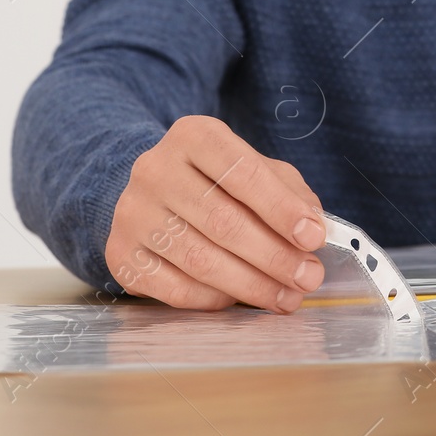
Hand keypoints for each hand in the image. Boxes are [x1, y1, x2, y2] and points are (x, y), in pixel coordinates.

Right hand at [105, 115, 326, 311]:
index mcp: (194, 136)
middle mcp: (155, 169)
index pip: (242, 171)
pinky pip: (175, 289)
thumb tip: (315, 230)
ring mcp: (132, 212)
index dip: (281, 208)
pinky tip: (240, 299)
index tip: (314, 237)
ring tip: (287, 296)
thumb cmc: (218, 182)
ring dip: (252, 285)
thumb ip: (289, 193)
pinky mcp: (120, 253)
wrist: (152, 192)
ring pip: (200, 259)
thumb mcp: (256, 169)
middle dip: (274, 256)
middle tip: (308, 277)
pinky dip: (215, 300)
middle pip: (222, 220)